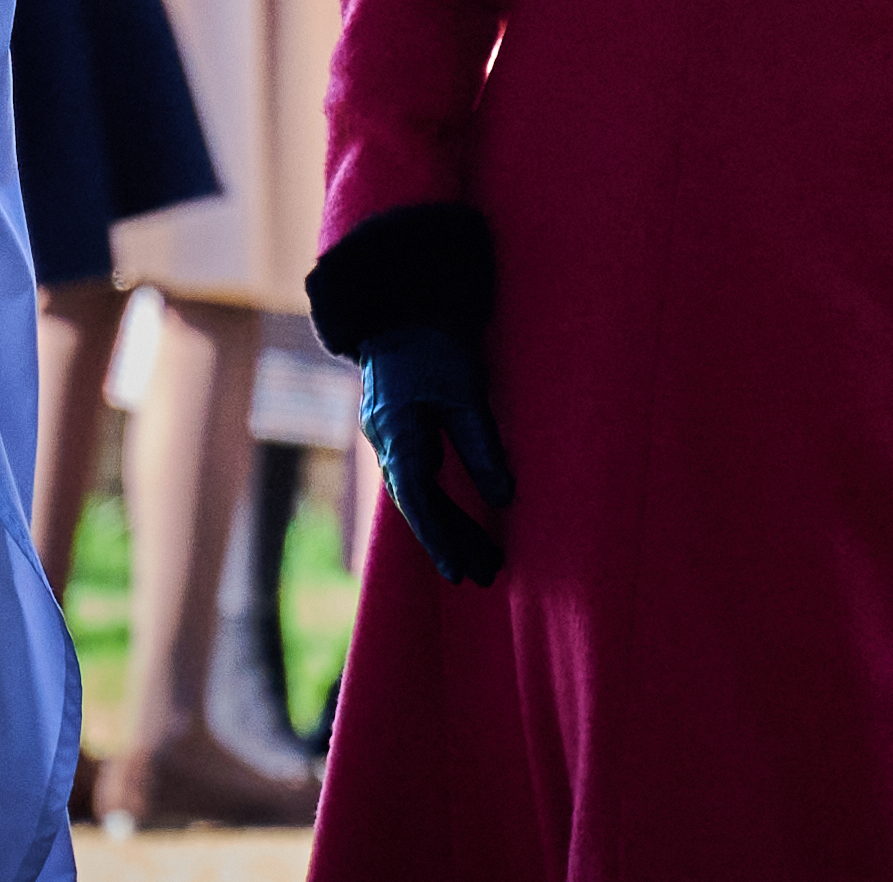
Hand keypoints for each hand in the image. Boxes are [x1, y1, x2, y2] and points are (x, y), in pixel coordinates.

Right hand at [359, 325, 515, 585]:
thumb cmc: (436, 349)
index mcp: (397, 434)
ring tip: (485, 564)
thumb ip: (481, 445)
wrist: (402, 315)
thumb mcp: (465, 393)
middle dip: (451, 544)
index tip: (458, 570)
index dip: (438, 536)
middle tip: (485, 577)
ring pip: (422, 499)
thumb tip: (504, 497)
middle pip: (420, 507)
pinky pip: (422, 484)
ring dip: (451, 529)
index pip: (416, 498)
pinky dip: (444, 507)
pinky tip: (466, 529)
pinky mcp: (404, 439)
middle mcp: (387, 446)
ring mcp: (392, 444)